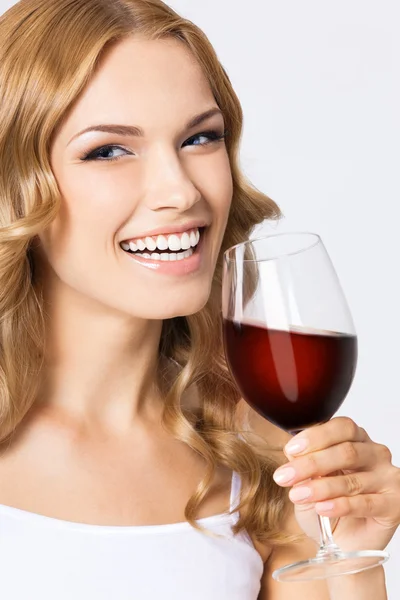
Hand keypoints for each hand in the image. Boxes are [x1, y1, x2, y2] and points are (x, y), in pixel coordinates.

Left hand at [272, 417, 399, 551]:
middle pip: (346, 452)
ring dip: (320, 487)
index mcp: (357, 439)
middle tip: (285, 477)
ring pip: (352, 479)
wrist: (343, 543)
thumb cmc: (326, 505)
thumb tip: (293, 455)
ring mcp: (388, 478)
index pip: (341, 428)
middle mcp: (376, 454)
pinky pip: (365, 503)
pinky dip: (340, 505)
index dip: (315, 436)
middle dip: (310, 464)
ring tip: (297, 495)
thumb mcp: (307, 481)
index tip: (290, 451)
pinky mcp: (394, 505)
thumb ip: (303, 465)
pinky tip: (321, 508)